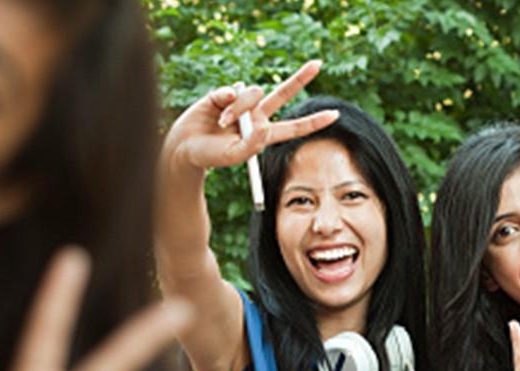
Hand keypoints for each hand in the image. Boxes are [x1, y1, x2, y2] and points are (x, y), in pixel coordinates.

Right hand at [161, 60, 338, 175]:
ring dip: (239, 109)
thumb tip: (262, 128)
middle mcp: (256, 115)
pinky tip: (217, 110)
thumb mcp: (233, 156)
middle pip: (283, 94)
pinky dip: (225, 101)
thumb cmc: (210, 157)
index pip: (294, 127)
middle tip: (318, 64)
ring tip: (223, 123)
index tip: (335, 115)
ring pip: (253, 93)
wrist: (185, 146)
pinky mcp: (225, 93)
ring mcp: (242, 103)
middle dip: (301, 79)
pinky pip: (233, 90)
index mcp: (264, 133)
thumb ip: (250, 145)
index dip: (314, 121)